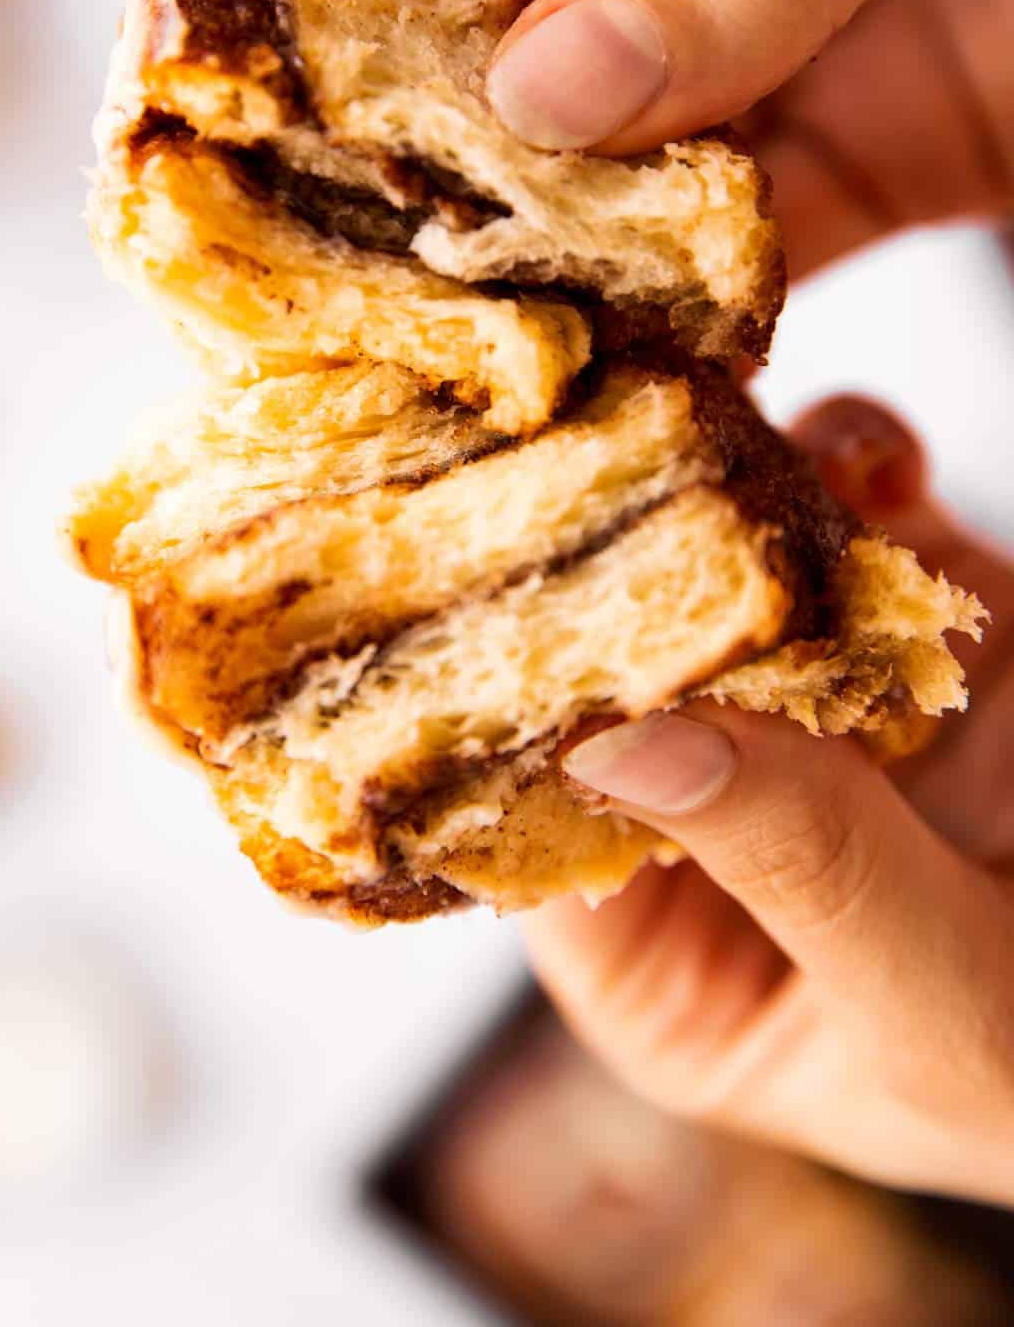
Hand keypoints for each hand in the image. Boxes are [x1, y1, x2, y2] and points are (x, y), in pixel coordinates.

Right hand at [335, 0, 1013, 280]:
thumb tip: (550, 82)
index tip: (276, 76)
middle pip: (509, 26)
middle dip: (430, 129)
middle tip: (345, 240)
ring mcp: (777, 50)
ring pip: (606, 160)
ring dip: (538, 240)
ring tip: (450, 326)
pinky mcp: (861, 168)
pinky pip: (730, 255)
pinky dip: (671, 310)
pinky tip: (606, 353)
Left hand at [524, 395, 1013, 1205]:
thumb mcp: (938, 1004)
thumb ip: (801, 863)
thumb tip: (624, 739)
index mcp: (661, 965)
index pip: (530, 831)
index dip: (510, 725)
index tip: (501, 611)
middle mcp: (705, 817)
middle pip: (611, 671)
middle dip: (608, 570)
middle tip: (581, 459)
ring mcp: (807, 704)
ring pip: (718, 566)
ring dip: (722, 491)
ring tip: (727, 434)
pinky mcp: (909, 618)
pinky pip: (848, 512)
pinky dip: (849, 464)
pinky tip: (868, 461)